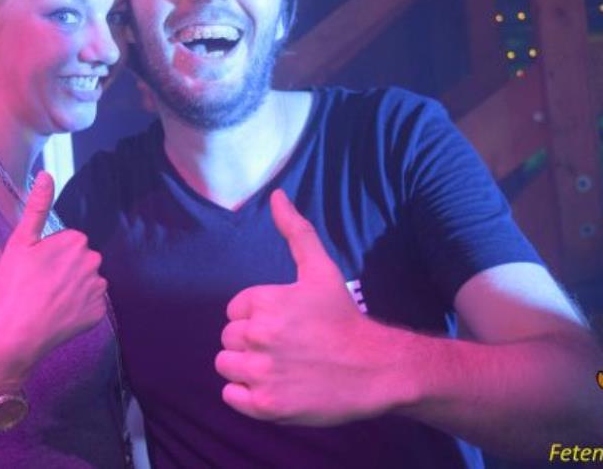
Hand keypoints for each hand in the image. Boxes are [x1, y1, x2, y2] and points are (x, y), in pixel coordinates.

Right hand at [0, 171, 106, 388]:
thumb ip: (37, 206)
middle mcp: (93, 262)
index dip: (51, 255)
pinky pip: (89, 306)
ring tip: (47, 301)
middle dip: (65, 270)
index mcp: (76, 241)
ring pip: (86, 283)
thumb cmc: (13, 284)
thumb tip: (46, 174)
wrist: (15, 332)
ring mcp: (97, 289)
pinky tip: (58, 315)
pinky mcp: (97, 313)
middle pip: (81, 261)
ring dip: (72, 289)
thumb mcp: (20, 241)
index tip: (36, 268)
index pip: (70, 243)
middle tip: (40, 285)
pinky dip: (77, 309)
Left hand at [214, 189, 413, 424]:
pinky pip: (230, 396)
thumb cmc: (344, 318)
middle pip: (229, 338)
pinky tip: (274, 387)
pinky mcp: (265, 406)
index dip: (257, 317)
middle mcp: (259, 336)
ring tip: (279, 367)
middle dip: (252, 342)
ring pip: (226, 366)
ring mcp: (261, 372)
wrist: (375, 369)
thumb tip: (277, 196)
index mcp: (265, 302)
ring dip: (246, 368)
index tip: (285, 324)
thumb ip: (295, 231)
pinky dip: (246, 395)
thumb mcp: (320, 270)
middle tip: (286, 347)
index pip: (235, 311)